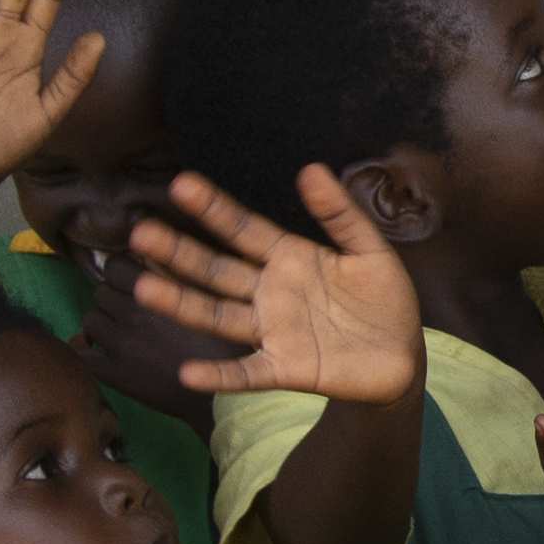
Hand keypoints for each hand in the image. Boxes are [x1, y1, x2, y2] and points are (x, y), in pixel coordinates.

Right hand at [128, 166, 423, 403]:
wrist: (403, 356)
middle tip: (140, 233)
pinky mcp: (286, 368)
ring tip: (143, 289)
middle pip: (217, 270)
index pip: (243, 229)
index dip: (214, 208)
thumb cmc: (383, 300)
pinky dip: (219, 374)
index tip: (181, 184)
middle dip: (180, 252)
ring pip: (218, 315)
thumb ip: (340, 214)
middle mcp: (270, 293)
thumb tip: (310, 168)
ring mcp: (273, 331)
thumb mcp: (369, 250)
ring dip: (182, 304)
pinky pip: (246, 372)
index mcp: (289, 258)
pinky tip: (188, 370)